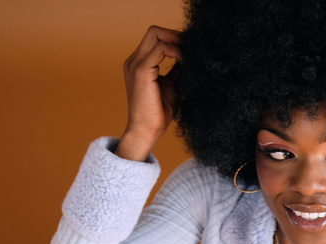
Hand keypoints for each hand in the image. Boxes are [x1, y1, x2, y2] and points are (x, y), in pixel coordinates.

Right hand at [117, 25, 180, 160]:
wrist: (147, 130)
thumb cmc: (158, 112)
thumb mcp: (171, 86)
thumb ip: (176, 70)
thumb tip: (189, 58)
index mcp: (139, 63)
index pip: (155, 38)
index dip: (174, 39)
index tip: (190, 49)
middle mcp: (134, 60)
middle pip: (155, 31)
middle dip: (176, 35)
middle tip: (191, 48)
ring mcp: (135, 64)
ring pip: (156, 34)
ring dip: (176, 41)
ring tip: (189, 55)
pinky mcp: (141, 71)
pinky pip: (160, 49)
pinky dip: (175, 51)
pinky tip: (185, 61)